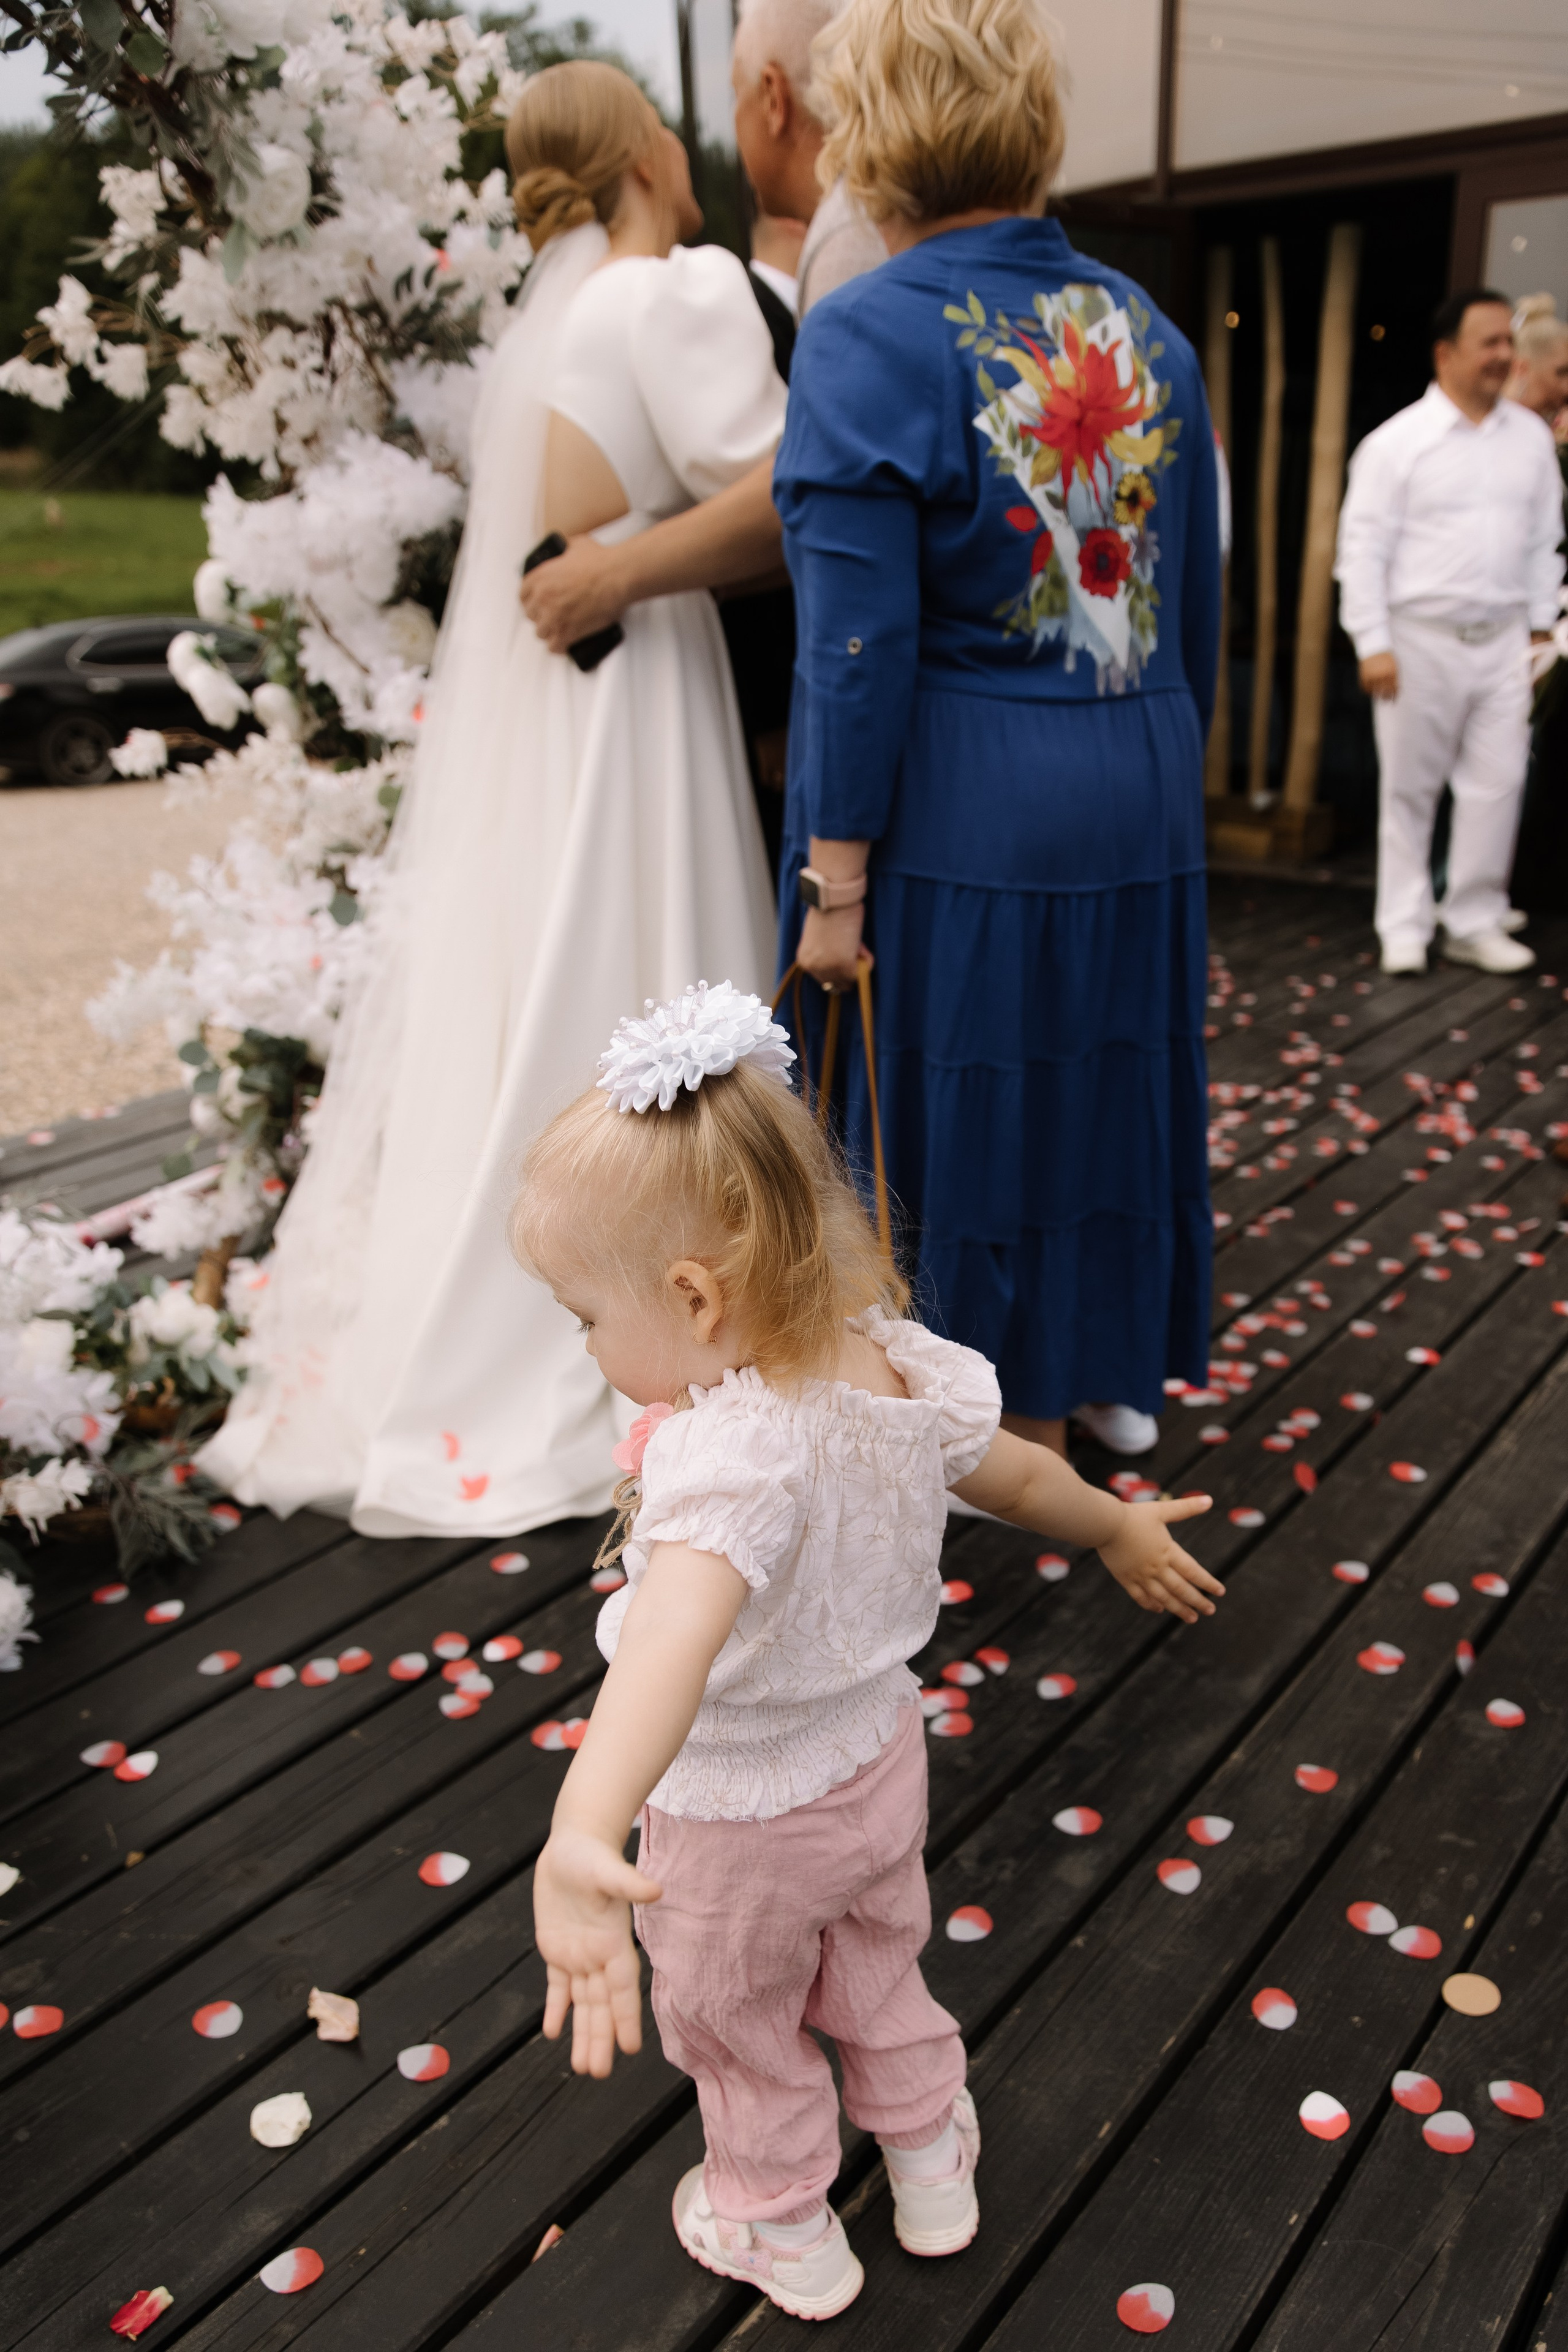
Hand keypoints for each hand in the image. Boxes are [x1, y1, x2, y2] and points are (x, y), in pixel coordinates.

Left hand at [520, 536, 628, 652]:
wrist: (617, 577)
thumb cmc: (600, 561)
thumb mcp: (575, 545)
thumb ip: (564, 552)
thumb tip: (565, 552)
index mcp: (540, 577)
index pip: (523, 595)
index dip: (531, 600)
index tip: (537, 604)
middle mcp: (542, 597)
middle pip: (531, 615)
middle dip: (541, 615)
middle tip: (553, 616)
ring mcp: (553, 617)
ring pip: (541, 632)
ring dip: (550, 631)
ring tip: (560, 629)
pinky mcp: (567, 632)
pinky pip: (554, 647)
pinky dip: (559, 646)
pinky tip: (566, 642)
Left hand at [534, 1824, 662, 2076]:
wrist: (573, 1841)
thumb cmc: (592, 1853)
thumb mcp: (607, 1868)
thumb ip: (628, 1883)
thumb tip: (655, 1891)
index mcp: (614, 1941)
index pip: (621, 1988)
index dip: (626, 2017)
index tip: (632, 2047)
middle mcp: (598, 1954)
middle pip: (601, 2005)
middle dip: (601, 2038)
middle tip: (599, 2073)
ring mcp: (578, 1953)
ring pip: (581, 2003)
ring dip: (583, 2033)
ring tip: (583, 2068)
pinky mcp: (556, 1947)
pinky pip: (557, 1986)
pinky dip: (556, 2008)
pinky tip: (552, 2031)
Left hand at [797, 906, 869, 990]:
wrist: (833, 896)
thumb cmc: (828, 910)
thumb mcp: (818, 939)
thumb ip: (824, 954)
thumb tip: (842, 963)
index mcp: (804, 960)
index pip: (824, 980)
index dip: (838, 967)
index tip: (843, 950)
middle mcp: (814, 967)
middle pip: (837, 985)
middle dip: (847, 969)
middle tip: (851, 947)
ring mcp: (829, 967)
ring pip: (850, 980)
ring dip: (857, 963)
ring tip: (855, 943)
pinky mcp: (845, 964)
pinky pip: (863, 971)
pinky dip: (868, 959)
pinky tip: (861, 943)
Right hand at [1097, 1495, 1222, 1623]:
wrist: (1104, 1524)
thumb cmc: (1133, 1515)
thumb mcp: (1161, 1510)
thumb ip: (1185, 1507)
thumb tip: (1209, 1500)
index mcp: (1167, 1551)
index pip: (1193, 1571)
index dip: (1207, 1582)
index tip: (1220, 1591)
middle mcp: (1157, 1567)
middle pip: (1181, 1589)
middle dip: (1197, 1601)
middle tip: (1210, 1611)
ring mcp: (1141, 1575)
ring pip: (1164, 1597)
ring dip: (1179, 1609)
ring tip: (1192, 1618)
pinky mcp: (1126, 1579)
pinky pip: (1141, 1597)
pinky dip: (1152, 1605)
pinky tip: (1160, 1609)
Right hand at [1359, 652, 1398, 700]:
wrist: (1374, 646)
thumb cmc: (1386, 657)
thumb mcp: (1394, 666)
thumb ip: (1395, 678)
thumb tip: (1394, 691)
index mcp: (1392, 673)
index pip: (1394, 689)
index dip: (1394, 696)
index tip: (1393, 700)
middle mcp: (1383, 675)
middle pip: (1384, 692)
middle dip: (1385, 697)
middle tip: (1385, 699)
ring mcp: (1373, 676)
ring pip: (1374, 692)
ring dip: (1376, 695)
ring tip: (1377, 694)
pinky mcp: (1364, 676)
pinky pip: (1365, 688)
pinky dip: (1367, 691)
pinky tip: (1370, 691)